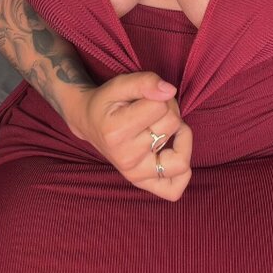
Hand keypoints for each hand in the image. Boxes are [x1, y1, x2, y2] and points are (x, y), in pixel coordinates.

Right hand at [69, 71, 192, 200]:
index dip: (161, 95)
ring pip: (180, 159)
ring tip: (165, 127)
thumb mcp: (120, 84)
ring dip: (180, 136)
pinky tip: (174, 151)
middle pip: (172, 125)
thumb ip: (145, 82)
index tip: (149, 95)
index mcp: (116, 132)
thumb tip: (170, 91)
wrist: (89, 122)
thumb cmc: (106, 102)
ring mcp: (134, 174)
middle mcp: (125, 158)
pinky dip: (183, 173)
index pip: (161, 107)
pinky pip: (173, 189)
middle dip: (169, 109)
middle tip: (154, 108)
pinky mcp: (142, 183)